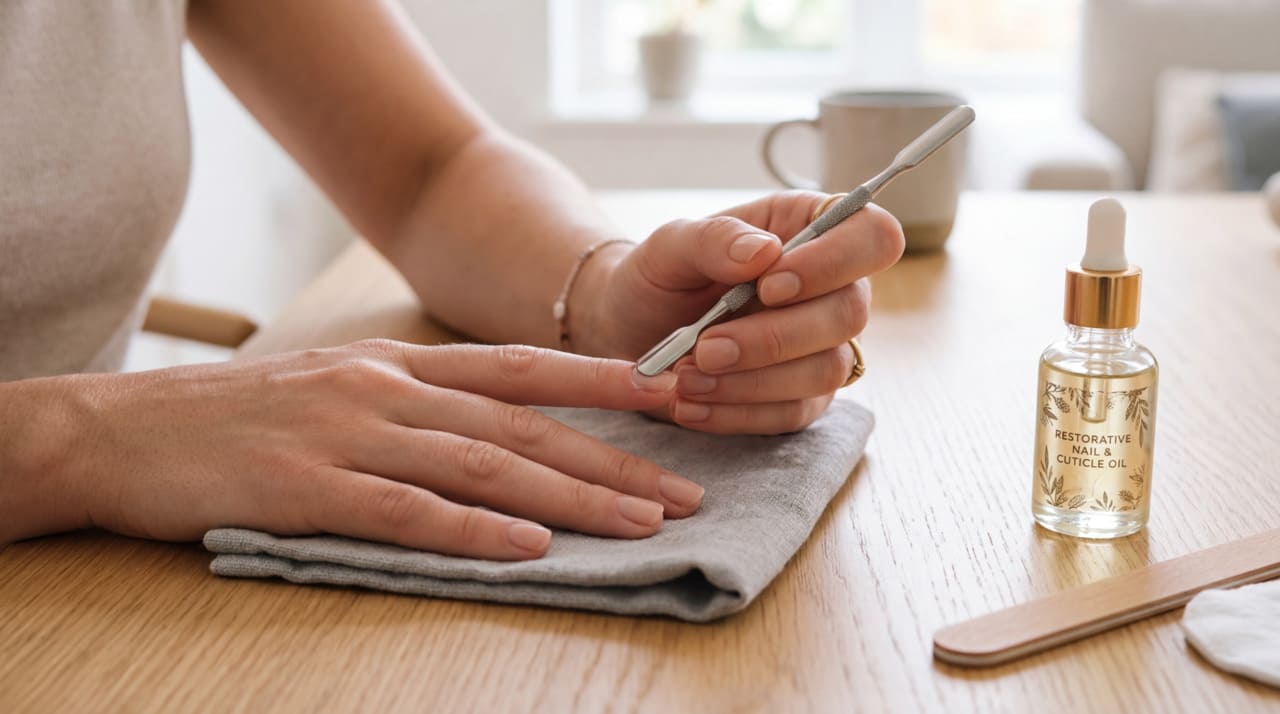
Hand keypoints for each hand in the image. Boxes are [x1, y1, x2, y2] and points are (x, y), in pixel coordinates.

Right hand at [30, 341, 704, 559]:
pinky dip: (476, 531)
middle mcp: (387, 390)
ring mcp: (350, 435)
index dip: (597, 382)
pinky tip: (531, 547)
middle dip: (611, 458)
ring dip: (571, 496)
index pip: (519, 368)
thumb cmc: (237, 420)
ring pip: (484, 466)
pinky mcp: (309, 489)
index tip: (667, 397)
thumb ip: (410, 404)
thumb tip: (489, 433)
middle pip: (523, 425)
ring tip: (638, 523)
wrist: (122, 431)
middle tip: (683, 490)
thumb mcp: (334, 388)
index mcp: (397, 365)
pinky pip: (410, 511)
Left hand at [573, 191, 903, 433]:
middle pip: (851, 313)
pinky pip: (792, 414)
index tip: (769, 284)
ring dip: (752, 381)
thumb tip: (764, 251)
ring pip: (827, 371)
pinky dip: (736, 414)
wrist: (629, 331)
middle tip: (705, 347)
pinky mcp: (802, 398)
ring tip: (685, 378)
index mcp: (810, 228)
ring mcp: (823, 347)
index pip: (873, 236)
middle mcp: (832, 288)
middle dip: (774, 337)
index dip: (834, 262)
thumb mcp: (669, 247)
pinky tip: (691, 404)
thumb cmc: (660, 277)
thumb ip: (713, 240)